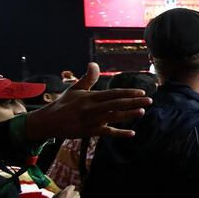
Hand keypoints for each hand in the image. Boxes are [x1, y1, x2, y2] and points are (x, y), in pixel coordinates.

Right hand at [25, 63, 151, 140]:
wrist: (49, 121)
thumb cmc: (64, 104)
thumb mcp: (75, 89)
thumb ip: (88, 78)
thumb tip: (93, 64)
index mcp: (91, 97)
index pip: (113, 93)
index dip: (128, 93)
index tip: (141, 92)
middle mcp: (93, 108)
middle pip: (117, 104)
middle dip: (134, 102)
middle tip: (149, 100)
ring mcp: (92, 121)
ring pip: (114, 117)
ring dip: (129, 115)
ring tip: (142, 111)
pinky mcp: (90, 132)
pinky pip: (107, 133)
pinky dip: (120, 133)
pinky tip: (132, 133)